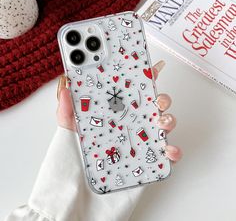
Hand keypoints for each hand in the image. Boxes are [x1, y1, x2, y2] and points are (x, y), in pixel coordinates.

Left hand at [56, 61, 181, 162]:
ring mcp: (141, 143)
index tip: (150, 67)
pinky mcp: (148, 162)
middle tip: (157, 99)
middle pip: (151, 106)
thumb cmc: (73, 164)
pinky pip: (166, 155)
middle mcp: (130, 126)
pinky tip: (168, 150)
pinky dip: (173, 151)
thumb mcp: (68, 132)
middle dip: (160, 98)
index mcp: (114, 115)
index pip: (130, 93)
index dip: (142, 78)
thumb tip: (65, 85)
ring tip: (162, 122)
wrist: (79, 198)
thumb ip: (67, 110)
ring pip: (163, 126)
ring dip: (168, 120)